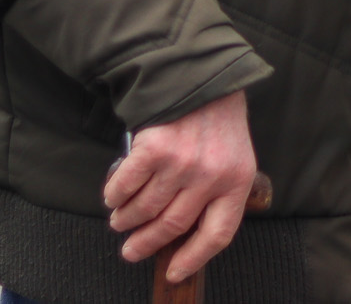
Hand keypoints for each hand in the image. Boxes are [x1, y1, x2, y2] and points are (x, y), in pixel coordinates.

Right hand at [103, 90, 256, 283]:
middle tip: (131, 252)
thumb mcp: (233, 156)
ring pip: (145, 209)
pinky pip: (126, 186)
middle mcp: (210, 176)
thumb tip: (181, 234)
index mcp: (237, 181)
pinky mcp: (153, 149)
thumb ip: (216, 191)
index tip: (175, 273)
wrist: (201, 77)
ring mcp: (181, 164)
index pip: (218, 234)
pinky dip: (115, 196)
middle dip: (146, 244)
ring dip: (127, 221)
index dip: (194, 258)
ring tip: (121, 222)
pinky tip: (113, 198)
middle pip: (172, 226)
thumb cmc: (216, 121)